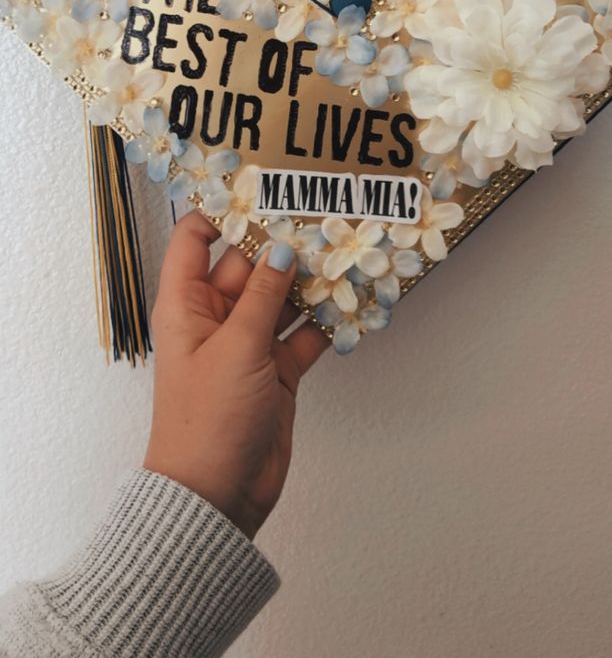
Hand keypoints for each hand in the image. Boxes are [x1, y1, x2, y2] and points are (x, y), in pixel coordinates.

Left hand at [144, 210, 328, 539]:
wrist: (216, 498)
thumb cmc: (207, 420)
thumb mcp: (235, 347)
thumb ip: (264, 296)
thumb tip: (282, 248)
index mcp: (187, 304)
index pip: (196, 239)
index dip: (221, 209)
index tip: (259, 182)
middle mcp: (216, 317)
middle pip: (250, 263)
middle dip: (284, 241)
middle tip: (323, 211)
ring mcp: (248, 344)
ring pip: (283, 297)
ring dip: (312, 279)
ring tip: (349, 246)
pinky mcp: (276, 371)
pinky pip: (304, 333)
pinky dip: (327, 320)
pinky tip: (356, 299)